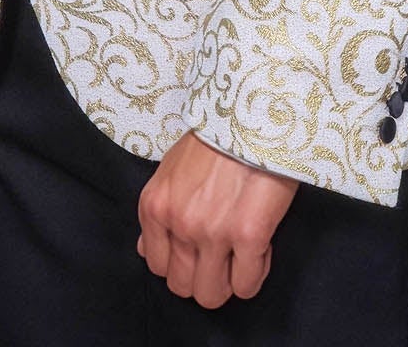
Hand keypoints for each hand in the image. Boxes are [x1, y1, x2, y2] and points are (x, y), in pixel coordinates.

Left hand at [136, 130, 298, 307]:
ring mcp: (212, 232)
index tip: (198, 249)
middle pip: (182, 287)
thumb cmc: (215, 138)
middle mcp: (179, 223)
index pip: (157, 266)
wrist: (252, 114)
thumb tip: (147, 250)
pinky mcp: (248, 235)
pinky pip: (245, 285)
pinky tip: (260, 249)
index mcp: (156, 206)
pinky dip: (253, 275)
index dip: (181, 262)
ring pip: (212, 295)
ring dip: (227, 282)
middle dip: (202, 277)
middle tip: (221, 257)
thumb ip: (159, 212)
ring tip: (241, 256)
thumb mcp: (171, 170)